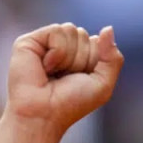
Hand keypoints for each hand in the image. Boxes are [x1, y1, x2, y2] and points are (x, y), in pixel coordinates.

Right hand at [5, 23, 122, 132]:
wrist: (44, 114)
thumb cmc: (71, 104)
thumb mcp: (103, 84)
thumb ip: (113, 57)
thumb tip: (108, 28)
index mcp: (79, 56)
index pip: (98, 42)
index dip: (94, 62)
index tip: (81, 80)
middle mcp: (62, 48)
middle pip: (84, 34)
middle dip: (81, 59)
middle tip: (65, 78)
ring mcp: (45, 44)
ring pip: (71, 30)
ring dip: (69, 58)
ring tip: (54, 73)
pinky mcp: (30, 41)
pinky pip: (57, 31)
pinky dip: (57, 52)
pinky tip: (45, 67)